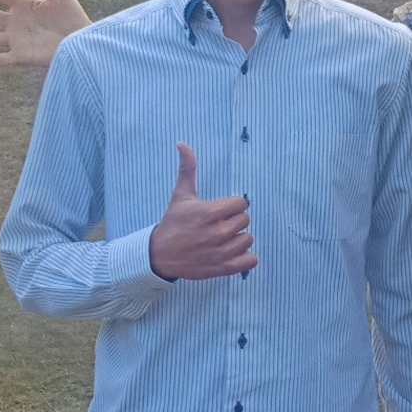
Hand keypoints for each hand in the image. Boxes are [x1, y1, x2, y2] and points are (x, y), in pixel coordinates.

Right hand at [149, 143, 257, 279]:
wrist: (160, 255)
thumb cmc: (173, 222)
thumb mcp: (181, 195)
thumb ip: (187, 169)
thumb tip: (182, 143)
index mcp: (209, 213)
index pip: (241, 203)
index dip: (232, 205)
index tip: (220, 210)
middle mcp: (217, 233)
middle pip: (245, 220)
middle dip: (234, 220)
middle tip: (219, 224)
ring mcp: (222, 252)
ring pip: (249, 238)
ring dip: (239, 238)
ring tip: (223, 239)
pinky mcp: (224, 268)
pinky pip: (252, 260)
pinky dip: (245, 257)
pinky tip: (232, 252)